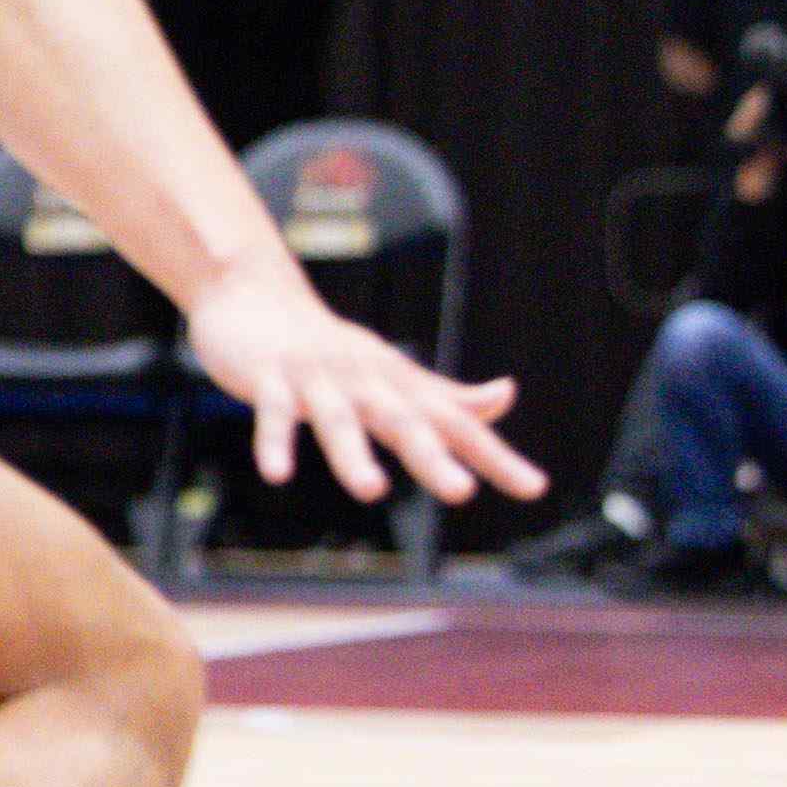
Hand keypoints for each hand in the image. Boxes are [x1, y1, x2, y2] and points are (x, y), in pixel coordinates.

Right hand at [186, 260, 534, 506]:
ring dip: (352, 454)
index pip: (455, 424)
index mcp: (397, 385)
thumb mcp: (392, 372)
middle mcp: (364, 381)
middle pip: (402, 422)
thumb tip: (505, 397)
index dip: (495, 456)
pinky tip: (276, 474)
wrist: (253, 293)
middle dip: (431, 458)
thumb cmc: (327, 345)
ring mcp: (316, 378)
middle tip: (460, 492)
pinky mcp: (269, 377)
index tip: (534, 487)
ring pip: (337, 419)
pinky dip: (275, 442)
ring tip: (370, 490)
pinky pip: (273, 412)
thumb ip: (447, 396)